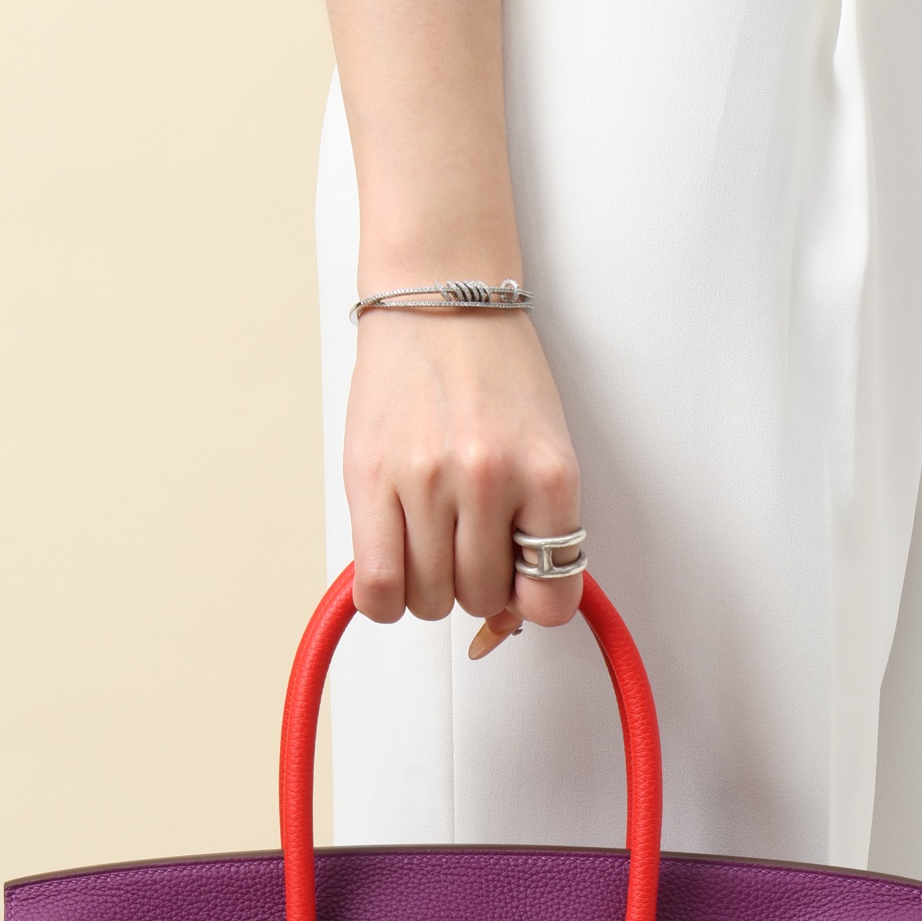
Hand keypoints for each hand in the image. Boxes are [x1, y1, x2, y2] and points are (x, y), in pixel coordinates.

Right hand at [343, 305, 582, 653]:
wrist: (438, 299)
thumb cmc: (494, 374)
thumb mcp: (541, 449)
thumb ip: (533, 531)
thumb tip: (503, 621)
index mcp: (548, 475)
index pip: (552, 599)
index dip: (531, 603)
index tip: (519, 586)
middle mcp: (489, 479)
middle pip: (481, 600)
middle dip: (475, 584)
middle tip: (466, 541)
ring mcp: (425, 481)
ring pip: (430, 601)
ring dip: (429, 585)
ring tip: (430, 538)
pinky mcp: (369, 479)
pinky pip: (378, 588)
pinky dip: (386, 599)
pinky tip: (395, 565)